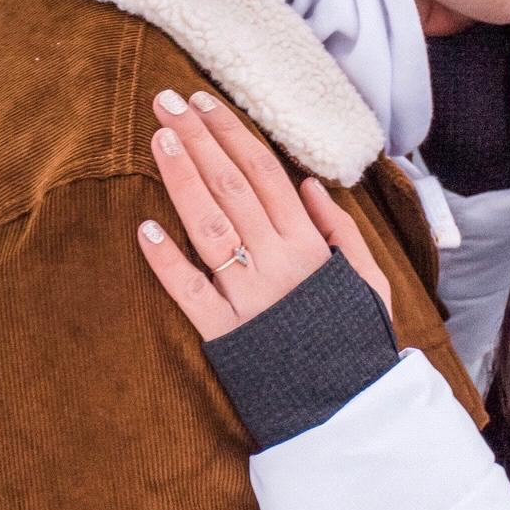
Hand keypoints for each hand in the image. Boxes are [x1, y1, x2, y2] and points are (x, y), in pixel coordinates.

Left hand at [135, 88, 391, 339]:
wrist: (350, 408)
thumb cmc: (356, 338)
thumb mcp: (366, 278)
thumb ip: (340, 230)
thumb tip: (308, 183)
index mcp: (310, 243)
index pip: (264, 172)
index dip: (231, 133)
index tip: (202, 102)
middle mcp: (278, 261)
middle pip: (232, 186)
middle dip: (198, 139)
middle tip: (165, 101)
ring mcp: (249, 295)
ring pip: (210, 225)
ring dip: (182, 180)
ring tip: (160, 140)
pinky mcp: (225, 332)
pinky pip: (191, 292)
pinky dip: (167, 262)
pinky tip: (143, 230)